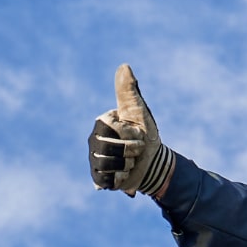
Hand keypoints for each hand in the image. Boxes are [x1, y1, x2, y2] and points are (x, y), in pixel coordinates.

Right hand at [90, 64, 177, 196]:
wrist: (154, 161)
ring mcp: (94, 159)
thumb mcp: (139, 111)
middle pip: (107, 148)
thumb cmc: (146, 133)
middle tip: (136, 149)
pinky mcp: (97, 178)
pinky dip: (121, 178)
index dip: (130, 133)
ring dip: (127, 164)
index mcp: (101, 123)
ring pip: (107, 165)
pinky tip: (124, 173)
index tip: (137, 133)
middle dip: (130, 150)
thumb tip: (124, 66)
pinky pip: (106, 180)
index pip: (112, 128)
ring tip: (130, 161)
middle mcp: (93, 140)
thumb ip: (129, 91)